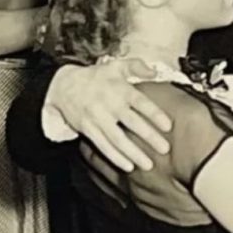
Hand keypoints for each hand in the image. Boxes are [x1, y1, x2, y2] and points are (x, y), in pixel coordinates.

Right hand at [51, 59, 173, 172]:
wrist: (64, 86)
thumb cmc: (95, 77)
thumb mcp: (116, 66)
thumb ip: (136, 66)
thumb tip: (154, 72)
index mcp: (120, 89)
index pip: (141, 103)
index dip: (155, 114)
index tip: (168, 126)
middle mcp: (110, 105)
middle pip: (132, 123)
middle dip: (149, 137)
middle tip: (165, 149)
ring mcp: (98, 118)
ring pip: (118, 139)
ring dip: (133, 153)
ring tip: (148, 164)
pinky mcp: (88, 129)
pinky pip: (103, 146)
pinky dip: (115, 157)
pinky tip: (128, 166)